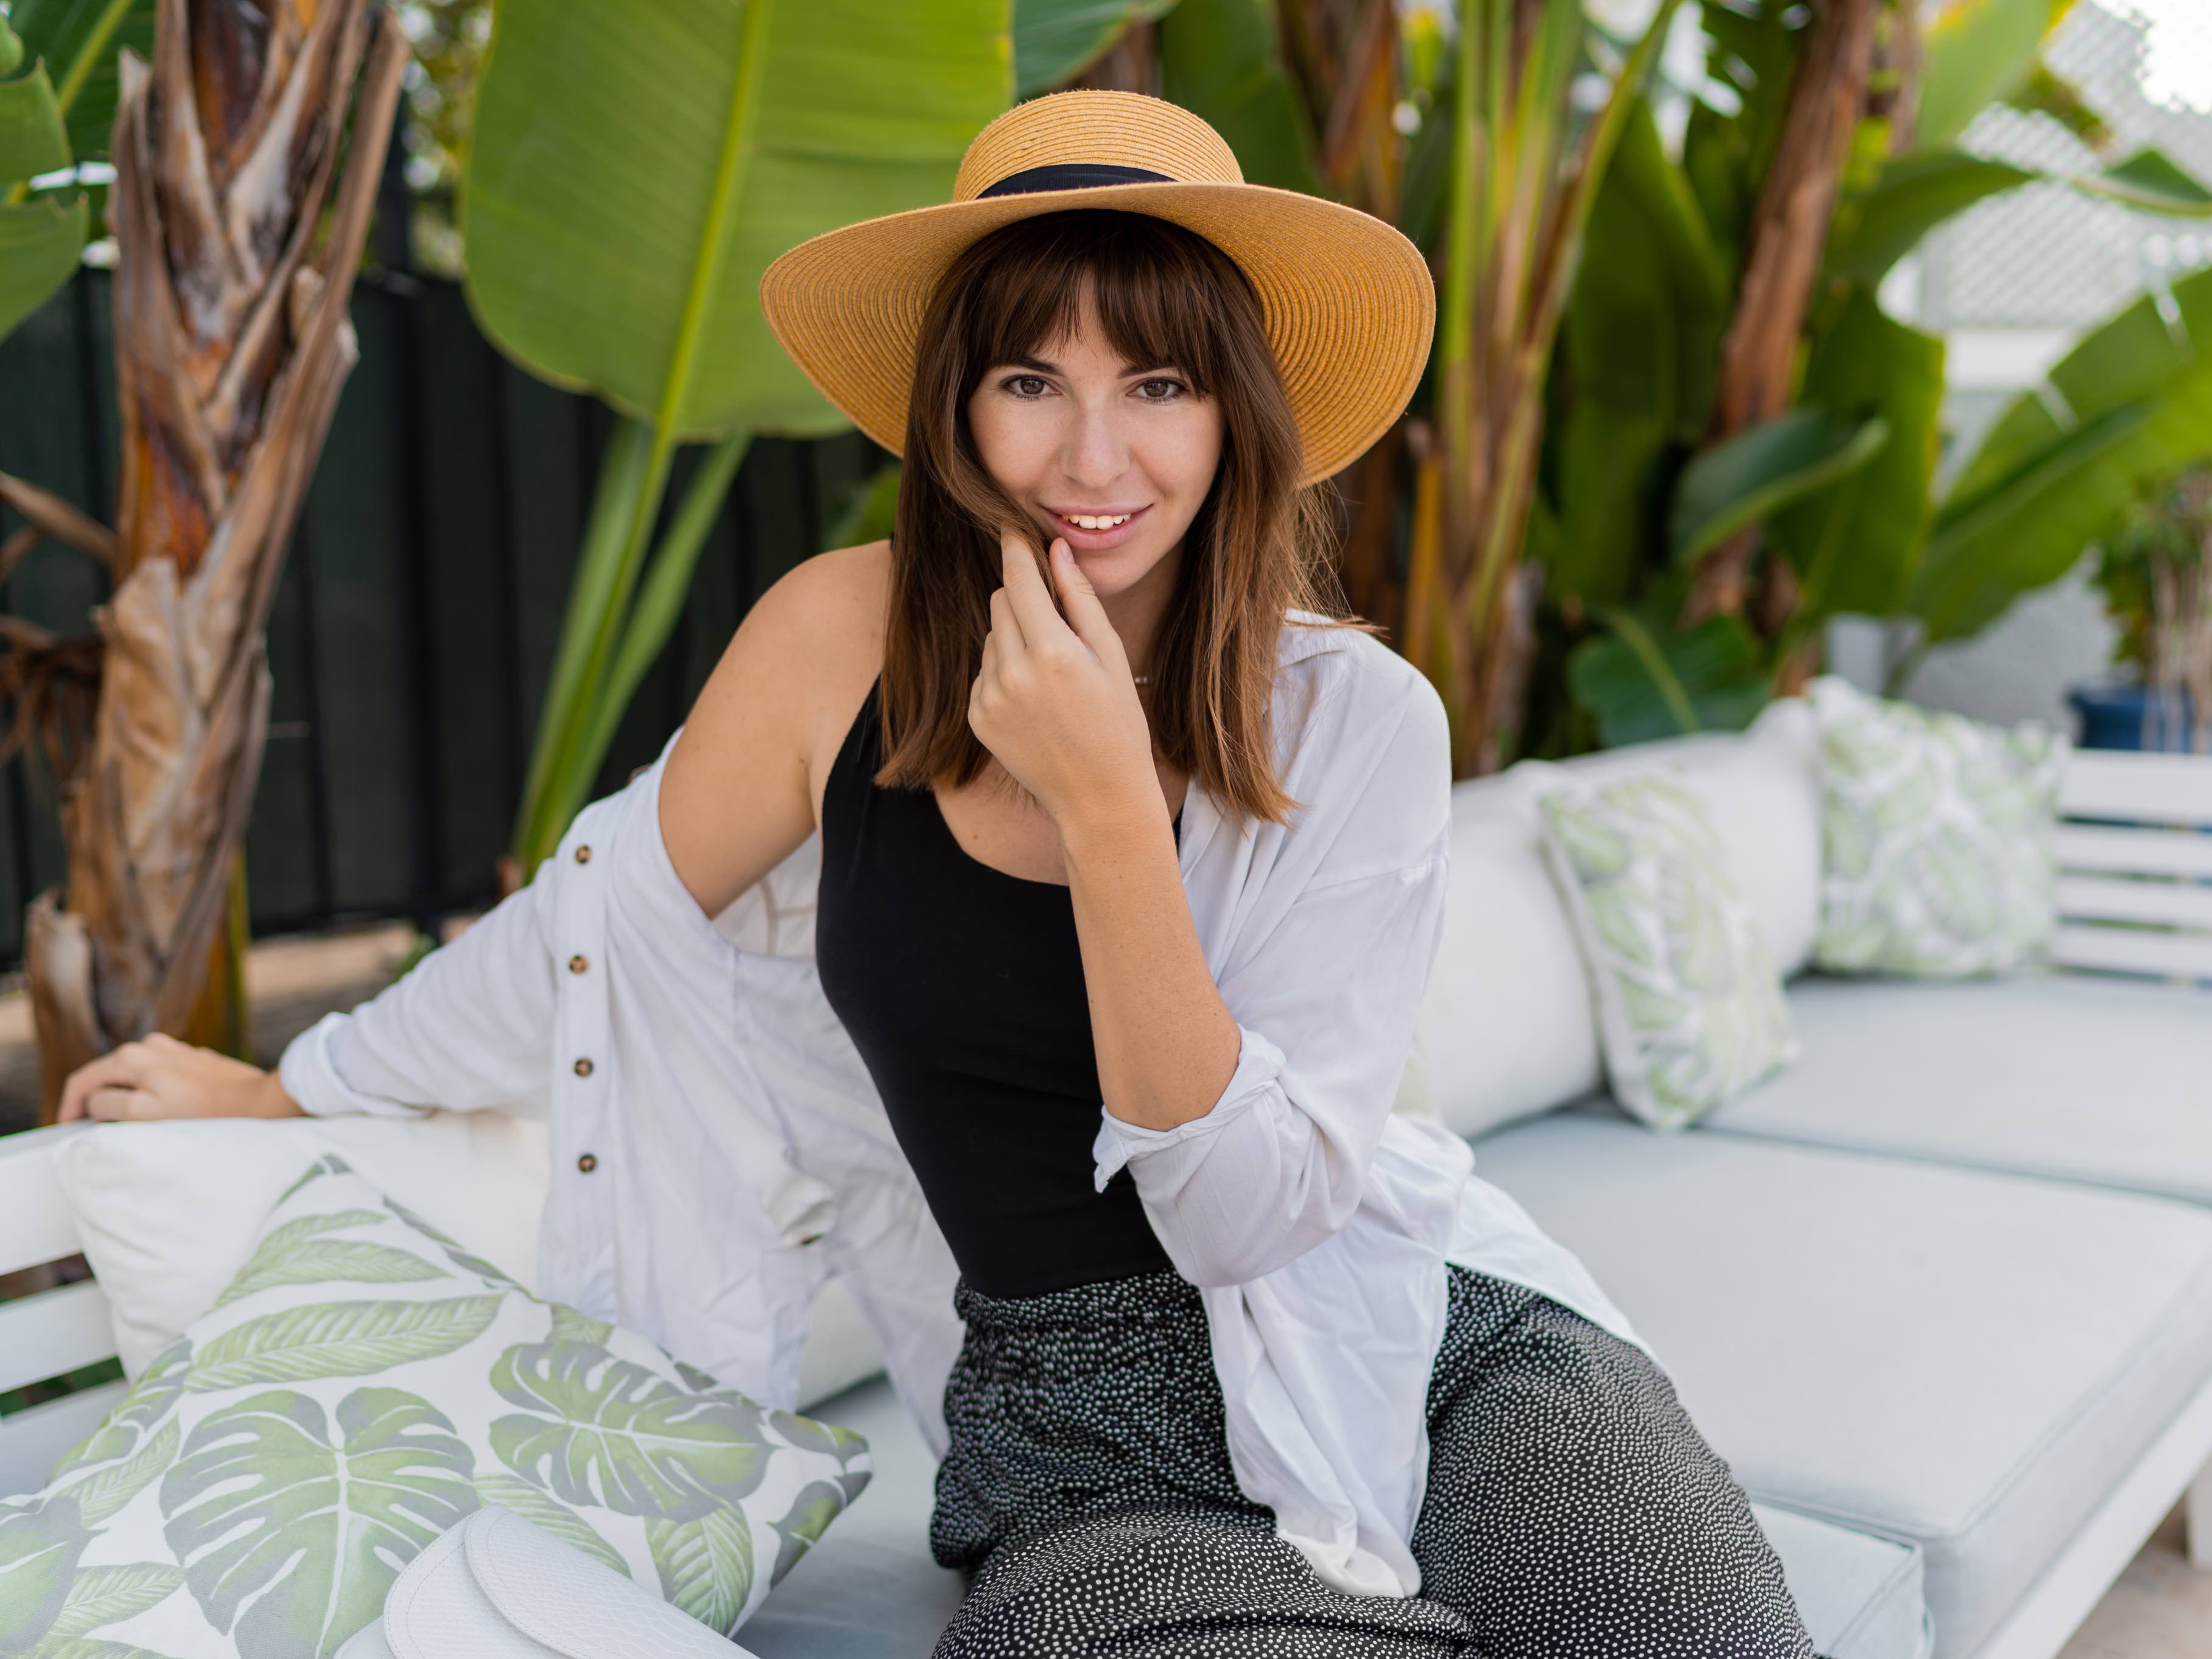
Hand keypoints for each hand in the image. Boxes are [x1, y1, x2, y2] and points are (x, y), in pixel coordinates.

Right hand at [58, 1032, 301, 1122]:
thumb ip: (109, 1104)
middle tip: (92, 1128)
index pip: (83, 1079)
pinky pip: (156, 1075)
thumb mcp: (144, 1112)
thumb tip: (94, 1102)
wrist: (257, 1101)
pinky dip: (146, 1091)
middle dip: (94, 1100)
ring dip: (122, 1095)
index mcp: (131, 1056)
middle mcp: (150, 1045)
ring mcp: (172, 1049)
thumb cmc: (202, 1111)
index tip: (67, 1127)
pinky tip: (156, 1110)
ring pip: (131, 1075)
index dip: (69, 1105)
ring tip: (124, 1122)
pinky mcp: (192, 1059)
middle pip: (106, 1074)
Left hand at [968, 526, 1157, 826]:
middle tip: (1057, 625)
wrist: (1098, 797)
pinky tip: (1036, 700)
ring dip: (1015, 637)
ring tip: (1052, 675)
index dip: (1014, 549)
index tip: (1012, 529)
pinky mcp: (976, 717)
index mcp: (1052, 652)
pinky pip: (984, 670)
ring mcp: (988, 697)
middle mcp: (1012, 673)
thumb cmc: (1118, 724)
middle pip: (1000, 601)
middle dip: (1023, 598)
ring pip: (991, 635)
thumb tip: (1056, 550)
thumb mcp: (1110, 656)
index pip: (1018, 579)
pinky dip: (1004, 671)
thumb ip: (1079, 599)